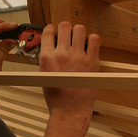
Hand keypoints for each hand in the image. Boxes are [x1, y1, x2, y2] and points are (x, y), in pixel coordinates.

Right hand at [36, 21, 100, 136]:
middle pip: (64, 26)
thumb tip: (49, 48)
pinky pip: (95, 40)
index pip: (48, 32)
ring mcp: (78, 56)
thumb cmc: (57, 97)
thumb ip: (46, 59)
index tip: (53, 30)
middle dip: (64, 28)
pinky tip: (88, 46)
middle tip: (66, 34)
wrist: (70, 110)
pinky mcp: (92, 61)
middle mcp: (62, 54)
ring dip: (78, 32)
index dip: (50, 29)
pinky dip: (92, 39)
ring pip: (80, 29)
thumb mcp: (43, 75)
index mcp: (47, 57)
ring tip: (78, 39)